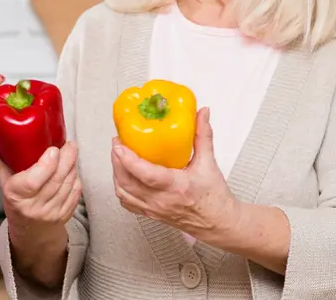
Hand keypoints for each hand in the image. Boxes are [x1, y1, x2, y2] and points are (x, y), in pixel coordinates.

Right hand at [0, 129, 81, 228]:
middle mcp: (33, 206)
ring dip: (72, 165)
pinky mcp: (65, 214)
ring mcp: (50, 212)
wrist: (29, 229)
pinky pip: (76, 191)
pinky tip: (72, 168)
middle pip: (56, 179)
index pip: (33, 181)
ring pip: (68, 183)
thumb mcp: (4, 179)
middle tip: (68, 144)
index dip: (47, 164)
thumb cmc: (16, 200)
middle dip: (67, 158)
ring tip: (70, 152)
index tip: (53, 149)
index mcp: (16, 195)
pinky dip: (75, 176)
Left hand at [111, 107, 241, 238]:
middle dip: (117, 161)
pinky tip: (123, 176)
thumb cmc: (215, 197)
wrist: (218, 222)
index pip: (146, 175)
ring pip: (124, 193)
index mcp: (176, 187)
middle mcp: (161, 201)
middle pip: (127, 183)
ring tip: (118, 156)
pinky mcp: (151, 214)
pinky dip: (121, 188)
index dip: (129, 160)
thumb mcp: (209, 163)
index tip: (119, 145)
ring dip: (117, 174)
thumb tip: (202, 113)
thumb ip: (203, 135)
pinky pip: (128, 203)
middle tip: (118, 143)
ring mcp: (154, 209)